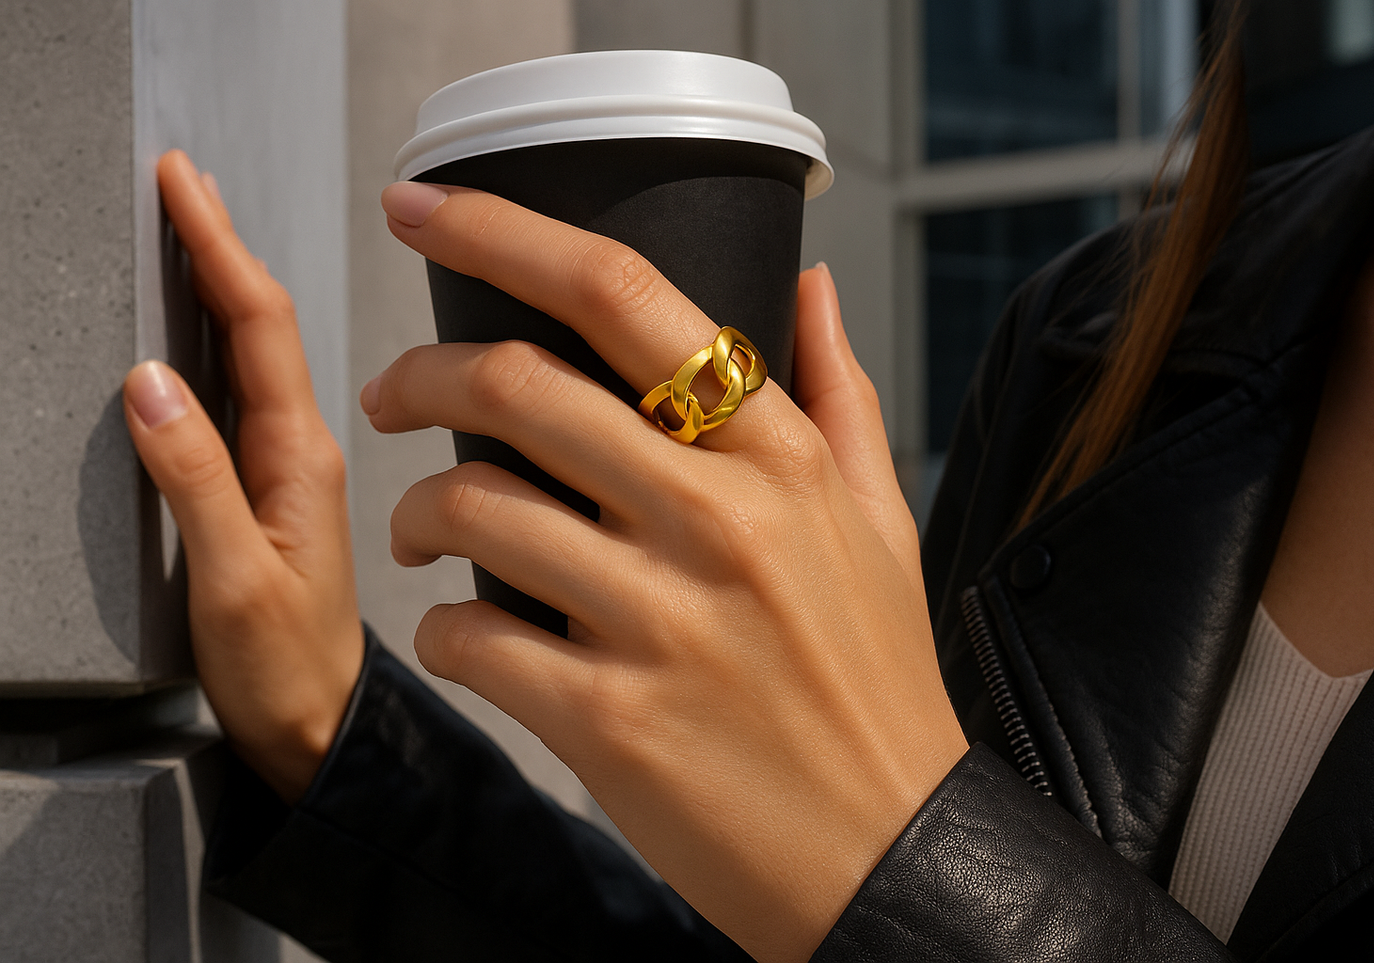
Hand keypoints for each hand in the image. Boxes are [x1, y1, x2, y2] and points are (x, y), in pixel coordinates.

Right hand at [123, 151, 363, 803]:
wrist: (321, 725)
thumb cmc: (286, 668)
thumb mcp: (231, 582)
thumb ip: (195, 484)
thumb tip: (148, 383)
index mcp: (299, 456)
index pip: (260, 326)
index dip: (219, 247)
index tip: (182, 182)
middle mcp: (302, 447)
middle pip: (262, 324)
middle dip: (220, 244)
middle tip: (179, 179)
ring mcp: (289, 466)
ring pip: (256, 354)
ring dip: (222, 284)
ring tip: (188, 226)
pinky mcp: (271, 490)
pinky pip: (245, 395)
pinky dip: (218, 342)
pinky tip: (199, 327)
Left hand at [368, 182, 968, 961]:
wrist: (888, 854)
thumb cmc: (878, 684)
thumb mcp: (880, 523)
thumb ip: (839, 393)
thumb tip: (812, 283)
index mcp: (780, 458)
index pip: (627, 296)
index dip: (505, 232)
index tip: (424, 209)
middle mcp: (719, 520)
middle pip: (517, 386)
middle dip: (420, 374)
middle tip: (393, 392)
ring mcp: (661, 621)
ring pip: (473, 507)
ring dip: (418, 509)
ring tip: (423, 528)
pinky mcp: (609, 722)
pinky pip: (470, 636)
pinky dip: (442, 625)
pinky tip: (462, 630)